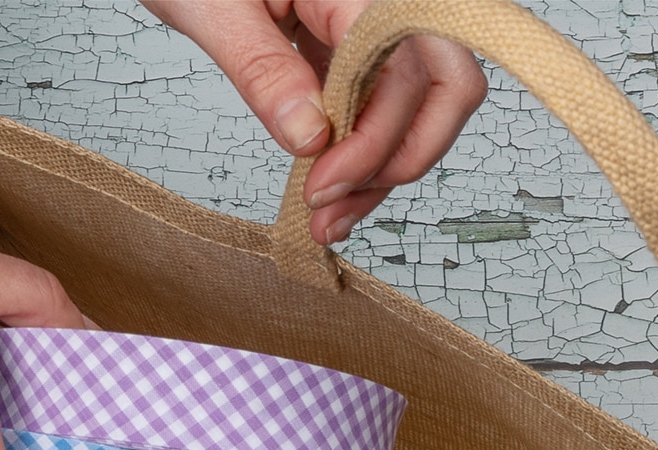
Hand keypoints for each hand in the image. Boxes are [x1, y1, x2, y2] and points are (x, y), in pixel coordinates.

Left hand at [148, 1, 485, 244]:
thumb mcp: (212, 9)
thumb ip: (262, 70)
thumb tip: (310, 137)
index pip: (404, 68)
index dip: (374, 139)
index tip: (323, 186)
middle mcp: (379, 2)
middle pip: (445, 85)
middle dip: (402, 158)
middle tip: (337, 203)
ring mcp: (372, 27)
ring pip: (419, 106)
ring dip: (382, 171)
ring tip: (326, 219)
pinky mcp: (354, 49)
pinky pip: (382, 106)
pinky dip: (364, 156)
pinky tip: (331, 194)